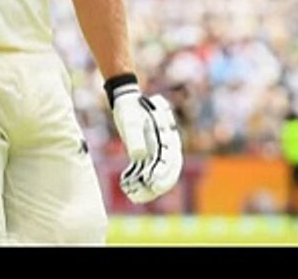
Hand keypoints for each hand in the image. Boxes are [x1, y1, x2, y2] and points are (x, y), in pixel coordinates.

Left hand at [109, 79, 182, 203]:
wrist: (126, 100)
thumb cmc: (130, 108)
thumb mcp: (130, 120)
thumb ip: (135, 136)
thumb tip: (139, 155)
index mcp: (168, 137)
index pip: (171, 161)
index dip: (163, 175)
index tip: (152, 183)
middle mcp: (166, 147)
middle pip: (168, 172)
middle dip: (157, 186)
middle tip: (142, 195)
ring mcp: (157, 151)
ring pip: (157, 174)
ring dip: (148, 188)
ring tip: (134, 197)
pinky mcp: (146, 155)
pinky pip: (146, 172)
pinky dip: (140, 182)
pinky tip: (128, 189)